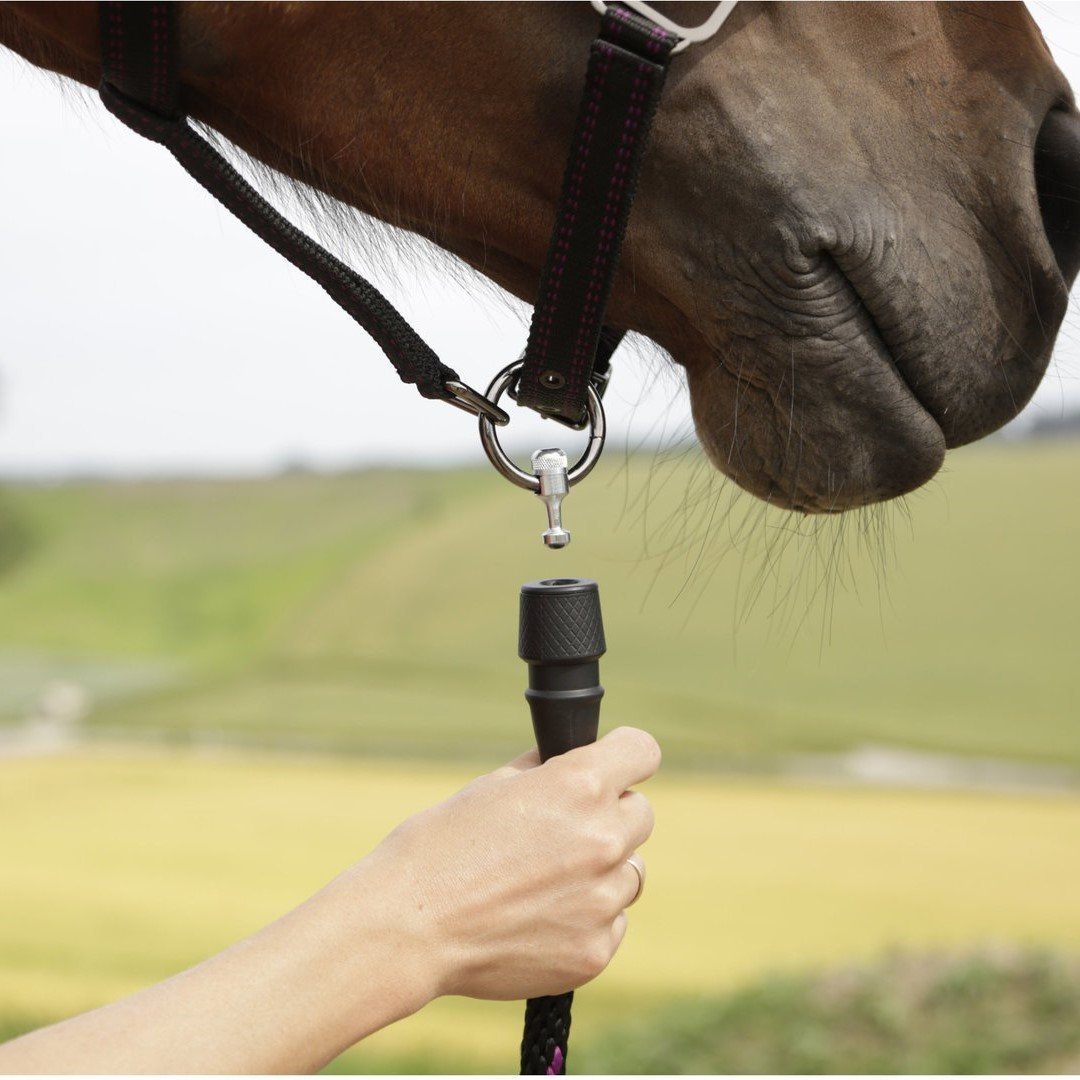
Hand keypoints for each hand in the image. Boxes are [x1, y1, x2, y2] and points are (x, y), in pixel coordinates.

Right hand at [350, 726, 659, 1001]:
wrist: (409, 926)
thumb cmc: (441, 847)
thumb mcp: (494, 785)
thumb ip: (547, 773)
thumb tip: (573, 761)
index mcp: (579, 785)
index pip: (642, 751)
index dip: (626, 755)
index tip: (615, 765)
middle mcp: (602, 837)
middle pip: (640, 813)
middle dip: (609, 816)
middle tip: (563, 832)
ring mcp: (602, 899)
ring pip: (629, 872)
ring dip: (601, 871)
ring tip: (543, 882)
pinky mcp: (595, 950)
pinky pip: (612, 922)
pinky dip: (587, 918)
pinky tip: (539, 919)